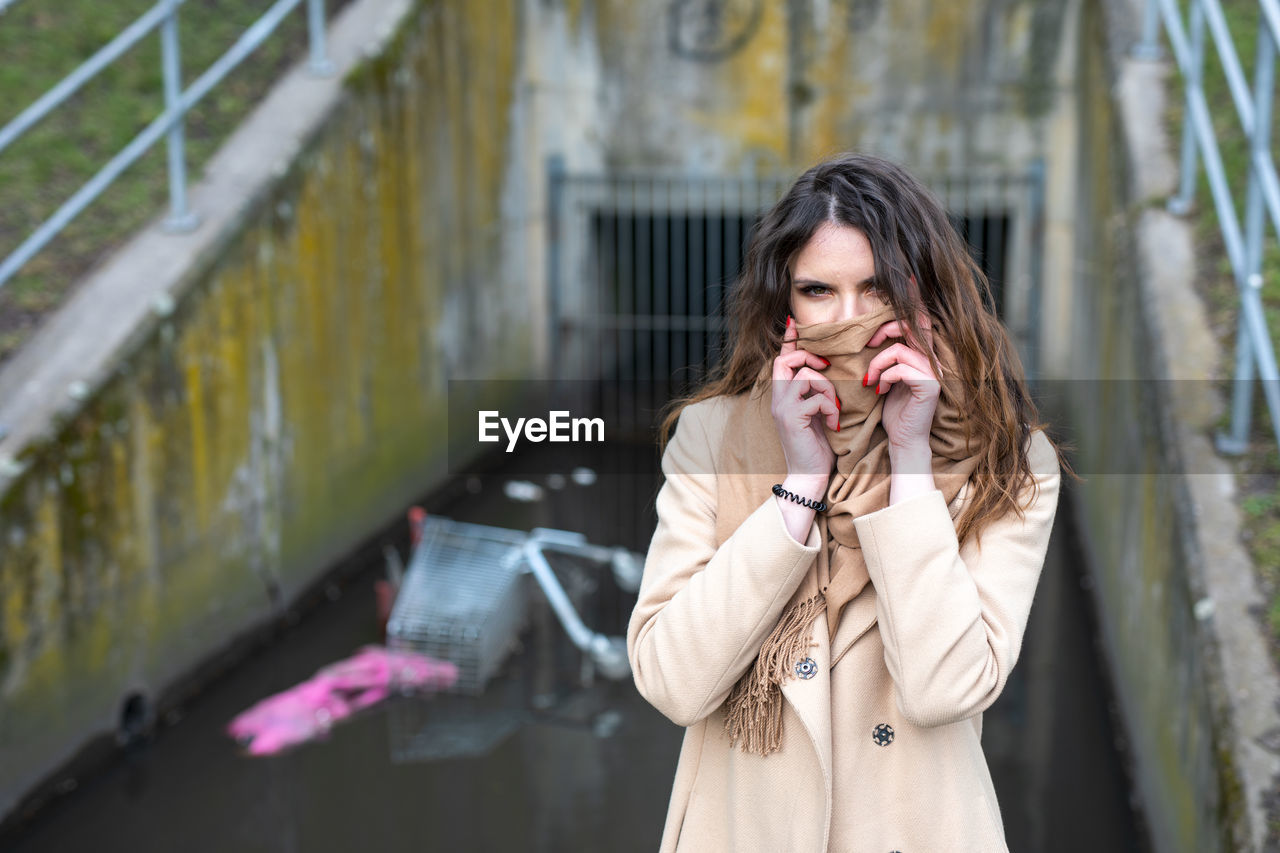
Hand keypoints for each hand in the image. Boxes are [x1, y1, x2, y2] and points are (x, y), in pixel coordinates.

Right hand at [772, 316, 839, 479]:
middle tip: (827, 367)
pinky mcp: (792, 418)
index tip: (793, 323)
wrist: (809, 477)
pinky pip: (815, 397)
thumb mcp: (816, 415)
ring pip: (804, 376)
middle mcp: (777, 400)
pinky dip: (830, 408)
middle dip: (809, 358)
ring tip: (834, 409)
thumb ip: (816, 394)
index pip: (781, 361)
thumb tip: (828, 371)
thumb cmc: (817, 448)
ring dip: (827, 388)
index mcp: (782, 397)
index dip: (788, 341)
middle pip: (785, 361)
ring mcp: (782, 408)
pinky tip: (834, 424)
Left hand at [863, 312, 940, 452]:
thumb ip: (889, 358)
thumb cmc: (895, 411)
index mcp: (925, 357)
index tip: (870, 340)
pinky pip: (901, 370)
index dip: (892, 323)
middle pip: (914, 326)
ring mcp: (934, 374)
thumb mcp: (889, 378)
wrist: (903, 440)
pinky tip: (880, 390)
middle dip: (886, 330)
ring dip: (878, 363)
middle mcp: (934, 362)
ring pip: (900, 350)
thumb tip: (872, 336)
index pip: (917, 323)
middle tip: (868, 344)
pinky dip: (885, 377)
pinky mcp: (929, 386)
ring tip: (870, 380)